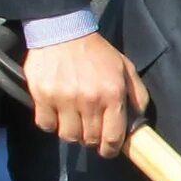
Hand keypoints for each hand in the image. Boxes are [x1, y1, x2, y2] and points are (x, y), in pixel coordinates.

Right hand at [24, 31, 146, 159]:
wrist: (63, 30)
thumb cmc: (96, 51)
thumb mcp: (125, 68)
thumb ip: (137, 94)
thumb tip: (137, 121)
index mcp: (112, 94)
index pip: (113, 137)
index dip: (110, 149)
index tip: (107, 149)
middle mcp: (89, 100)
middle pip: (90, 139)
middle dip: (92, 139)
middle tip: (90, 128)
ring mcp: (63, 99)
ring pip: (68, 136)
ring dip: (72, 132)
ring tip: (73, 120)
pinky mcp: (42, 96)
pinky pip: (46, 125)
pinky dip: (51, 123)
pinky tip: (56, 112)